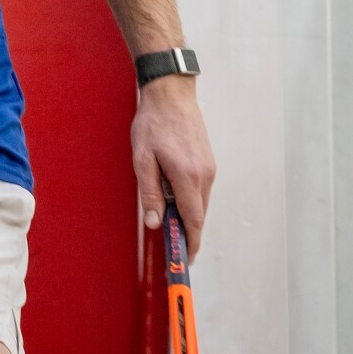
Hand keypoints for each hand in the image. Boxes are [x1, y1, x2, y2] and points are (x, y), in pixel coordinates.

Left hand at [134, 74, 214, 258]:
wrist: (171, 95)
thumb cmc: (153, 124)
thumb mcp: (143, 159)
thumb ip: (150, 192)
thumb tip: (155, 221)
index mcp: (188, 177)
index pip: (193, 220)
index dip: (191, 242)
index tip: (187, 259)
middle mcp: (205, 175)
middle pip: (199, 214)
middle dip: (188, 232)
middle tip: (173, 247)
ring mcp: (210, 168)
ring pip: (201, 202)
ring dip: (188, 215)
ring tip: (169, 223)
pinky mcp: (209, 162)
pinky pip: (201, 189)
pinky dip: (191, 200)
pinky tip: (175, 198)